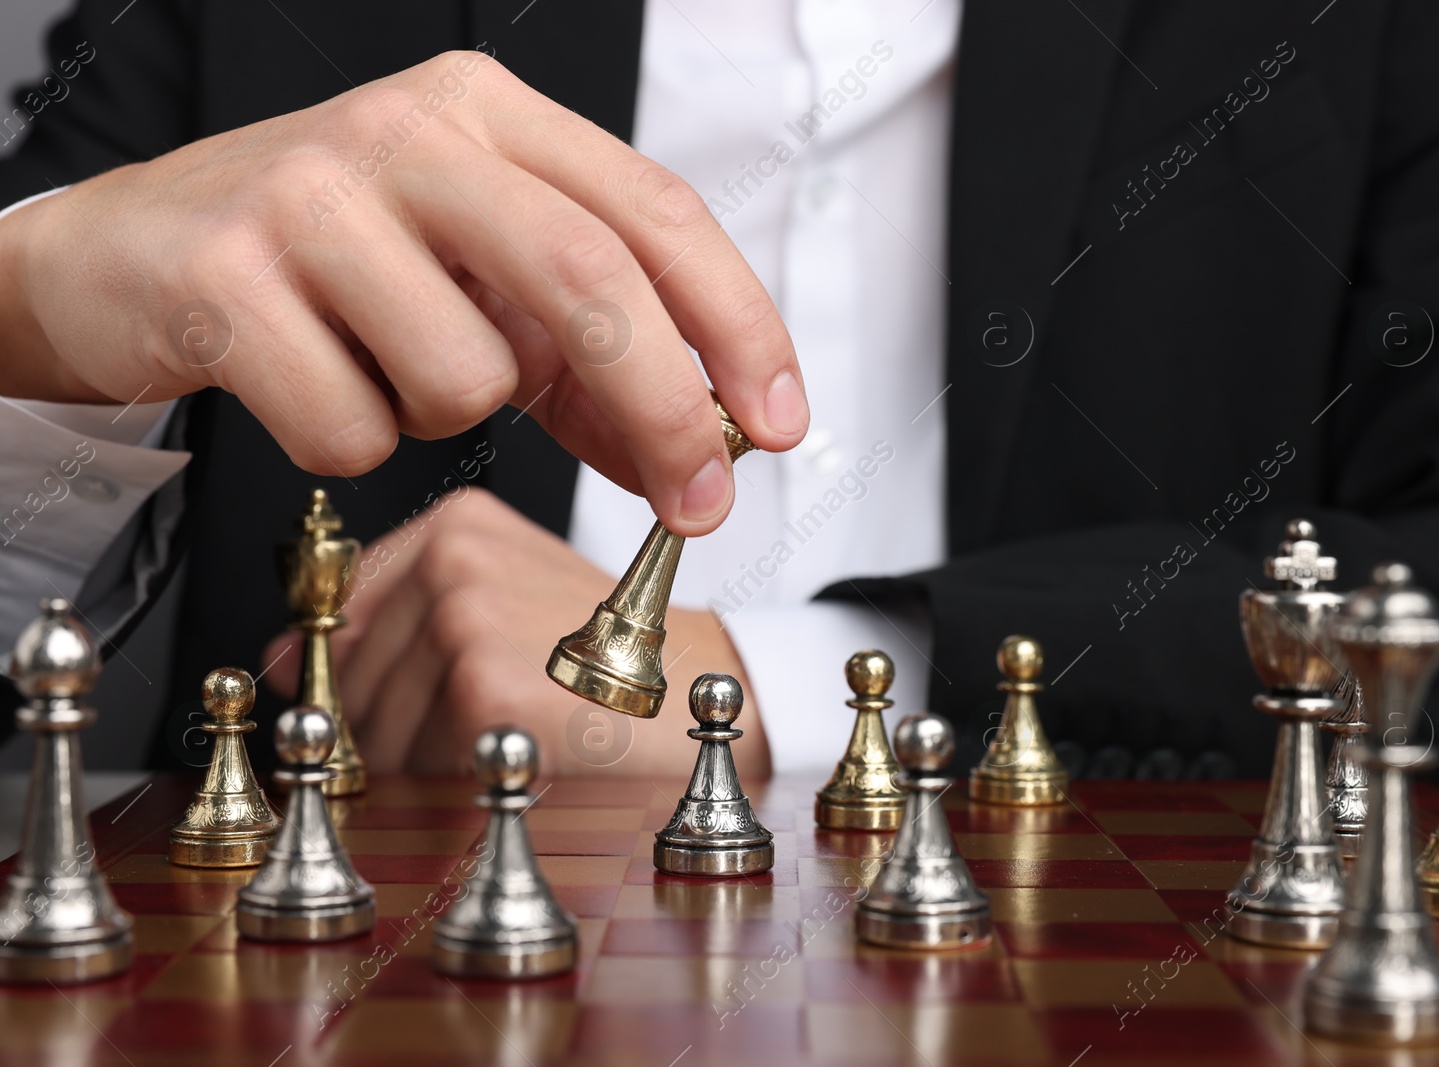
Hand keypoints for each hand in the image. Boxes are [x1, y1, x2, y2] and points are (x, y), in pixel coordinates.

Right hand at [0, 51, 806, 534]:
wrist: (125, 253)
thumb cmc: (328, 267)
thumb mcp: (476, 285)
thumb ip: (590, 366)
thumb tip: (696, 458)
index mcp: (486, 114)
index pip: (653, 212)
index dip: (736, 324)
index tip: (778, 421)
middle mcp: (405, 131)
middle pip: (587, 279)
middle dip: (664, 409)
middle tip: (698, 501)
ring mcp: (308, 198)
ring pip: (467, 375)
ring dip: (450, 413)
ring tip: (384, 367)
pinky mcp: (223, 280)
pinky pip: (355, 428)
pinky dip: (353, 440)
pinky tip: (310, 382)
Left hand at [259, 487, 770, 777]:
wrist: (700, 691)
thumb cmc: (609, 656)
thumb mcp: (502, 606)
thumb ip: (389, 621)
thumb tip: (271, 661)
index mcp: (456, 524)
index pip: (338, 618)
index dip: (352, 676)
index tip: (401, 700)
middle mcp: (454, 557)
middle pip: (345, 678)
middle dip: (389, 727)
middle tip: (478, 726)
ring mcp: (466, 617)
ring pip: (372, 726)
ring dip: (422, 758)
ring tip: (507, 733)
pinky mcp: (485, 686)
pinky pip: (416, 760)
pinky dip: (457, 777)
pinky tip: (519, 748)